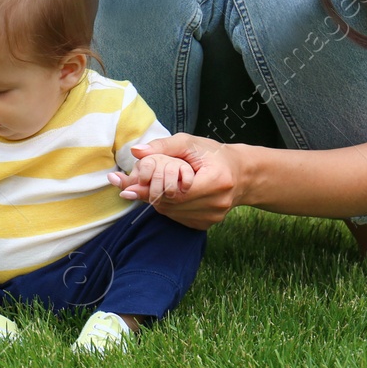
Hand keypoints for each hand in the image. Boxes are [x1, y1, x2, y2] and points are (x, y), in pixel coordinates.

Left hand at [116, 134, 243, 229]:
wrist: (240, 174)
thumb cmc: (214, 155)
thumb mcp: (189, 143)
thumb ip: (162, 146)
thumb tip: (136, 151)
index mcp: (216, 182)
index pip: (175, 191)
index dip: (149, 189)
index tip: (126, 187)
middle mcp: (217, 203)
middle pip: (171, 203)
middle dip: (150, 193)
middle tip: (130, 185)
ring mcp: (213, 217)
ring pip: (172, 212)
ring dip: (157, 200)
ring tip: (154, 185)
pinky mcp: (207, 225)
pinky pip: (177, 217)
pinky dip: (168, 206)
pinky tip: (169, 194)